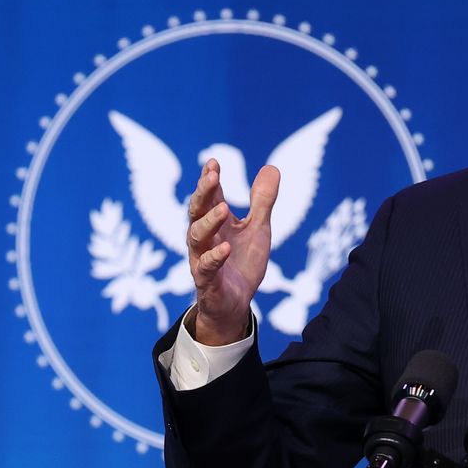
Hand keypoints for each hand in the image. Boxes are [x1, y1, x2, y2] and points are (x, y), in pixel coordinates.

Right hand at [185, 158, 279, 344]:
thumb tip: (271, 167)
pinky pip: (206, 268)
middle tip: (212, 177)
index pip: (209, 196)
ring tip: (224, 209)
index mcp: (215, 223)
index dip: (209, 180)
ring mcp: (202, 259)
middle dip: (203, 193)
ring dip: (209, 221)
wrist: (235, 304)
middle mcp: (204, 238)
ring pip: (196, 237)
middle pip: (196, 211)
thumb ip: (262, 202)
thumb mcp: (258, 229)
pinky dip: (215, 257)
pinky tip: (226, 248)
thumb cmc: (241, 263)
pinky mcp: (207, 282)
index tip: (214, 163)